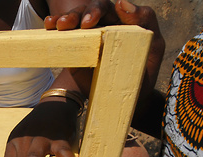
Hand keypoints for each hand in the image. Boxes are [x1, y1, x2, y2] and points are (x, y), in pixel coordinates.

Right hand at [45, 0, 164, 96]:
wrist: (126, 100)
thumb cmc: (143, 73)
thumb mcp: (153, 45)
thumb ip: (145, 21)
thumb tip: (122, 2)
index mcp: (122, 22)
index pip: (109, 8)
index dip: (97, 10)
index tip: (90, 22)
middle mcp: (103, 27)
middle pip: (89, 11)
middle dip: (79, 14)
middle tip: (74, 25)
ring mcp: (88, 39)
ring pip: (75, 20)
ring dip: (66, 19)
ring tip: (58, 26)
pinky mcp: (76, 52)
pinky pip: (65, 37)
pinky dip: (55, 28)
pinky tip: (49, 26)